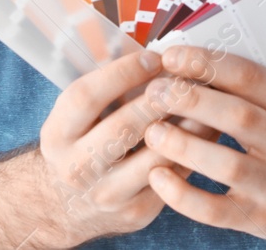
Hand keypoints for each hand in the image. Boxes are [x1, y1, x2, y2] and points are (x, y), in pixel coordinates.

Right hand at [28, 48, 219, 247]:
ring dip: (187, 123)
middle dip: (161, 97)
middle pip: (124, 126)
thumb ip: (103, 89)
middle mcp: (77, 167)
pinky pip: (173, 176)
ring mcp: (107, 194)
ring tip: (208, 99)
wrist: (66, 205)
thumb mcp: (73, 118)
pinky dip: (194, 149)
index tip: (154, 57)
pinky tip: (208, 129)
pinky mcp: (136, 212)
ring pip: (155, 154)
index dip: (123, 73)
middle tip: (188, 75)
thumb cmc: (80, 144)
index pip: (87, 97)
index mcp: (57, 134)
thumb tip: (150, 53)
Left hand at [139, 44, 265, 244]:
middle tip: (155, 92)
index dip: (207, 65)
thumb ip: (250, 90)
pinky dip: (183, 194)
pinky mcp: (262, 220)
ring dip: (183, 145)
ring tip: (153, 131)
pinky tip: (159, 176)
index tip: (171, 57)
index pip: (251, 78)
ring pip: (227, 165)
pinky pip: (216, 211)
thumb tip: (189, 62)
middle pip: (239, 118)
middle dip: (190, 101)